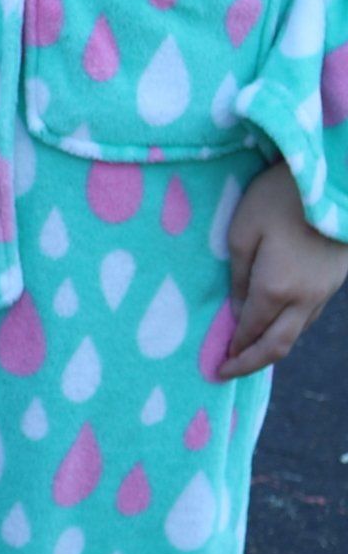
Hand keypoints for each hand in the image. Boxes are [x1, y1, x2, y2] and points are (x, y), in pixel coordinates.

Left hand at [219, 158, 347, 377]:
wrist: (336, 182)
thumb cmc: (281, 198)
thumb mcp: (244, 230)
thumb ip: (238, 275)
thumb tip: (236, 309)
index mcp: (276, 289)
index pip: (250, 331)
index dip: (234, 352)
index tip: (216, 366)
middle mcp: (303, 299)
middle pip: (278, 346)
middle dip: (252, 363)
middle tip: (229, 372)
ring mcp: (324, 292)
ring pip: (297, 333)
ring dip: (272, 346)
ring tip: (249, 351)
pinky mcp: (335, 282)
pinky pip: (309, 317)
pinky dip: (289, 328)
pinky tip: (276, 324)